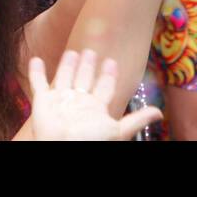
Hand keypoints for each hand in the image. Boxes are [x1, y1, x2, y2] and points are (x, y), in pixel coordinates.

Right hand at [27, 50, 161, 140]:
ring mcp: (60, 100)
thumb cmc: (90, 140)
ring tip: (72, 52)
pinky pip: (38, 83)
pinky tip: (36, 59)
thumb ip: (136, 120)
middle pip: (84, 79)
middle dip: (88, 65)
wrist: (64, 146)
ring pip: (64, 77)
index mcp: (95, 107)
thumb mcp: (118, 130)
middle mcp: (78, 101)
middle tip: (91, 51)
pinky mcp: (42, 101)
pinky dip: (36, 72)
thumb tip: (160, 113)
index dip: (108, 75)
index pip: (104, 87)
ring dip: (67, 65)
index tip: (111, 61)